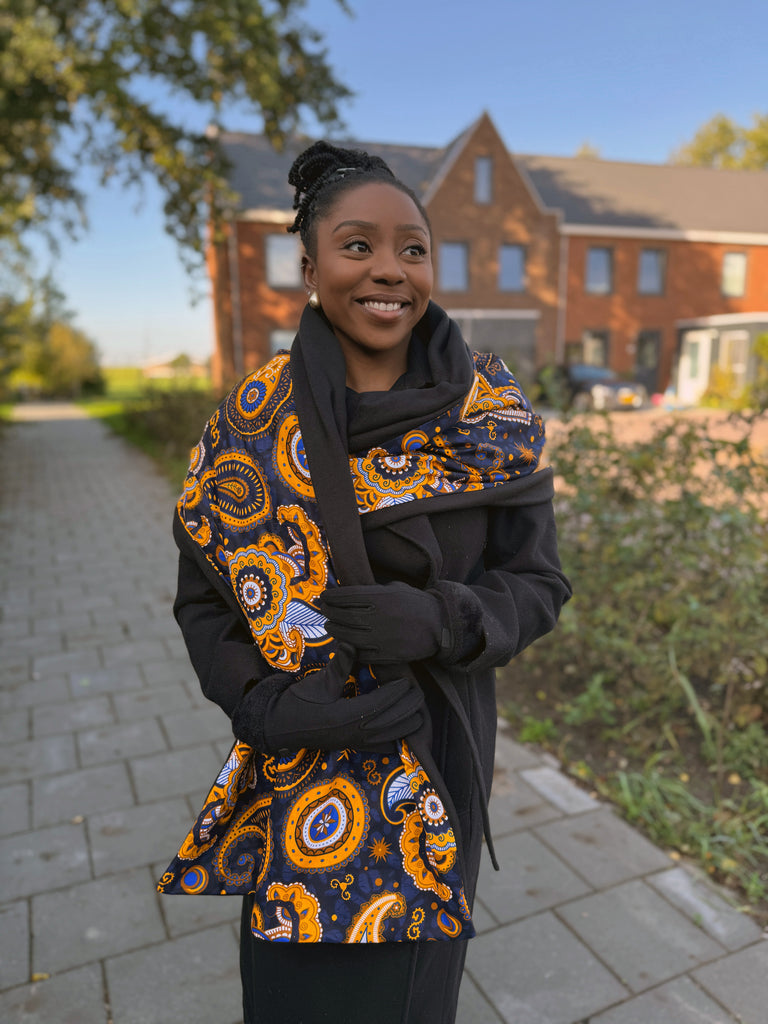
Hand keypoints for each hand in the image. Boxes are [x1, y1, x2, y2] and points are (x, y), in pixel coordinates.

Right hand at [232, 645, 425, 752]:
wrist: (281, 725)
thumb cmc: (299, 701)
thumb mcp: (319, 682)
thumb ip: (339, 665)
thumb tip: (350, 642)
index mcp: (345, 716)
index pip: (379, 705)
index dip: (395, 693)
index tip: (407, 682)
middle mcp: (352, 733)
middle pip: (389, 723)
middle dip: (407, 709)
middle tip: (419, 694)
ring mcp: (353, 743)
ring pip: (387, 738)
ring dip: (405, 726)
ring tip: (419, 712)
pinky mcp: (352, 747)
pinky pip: (378, 748)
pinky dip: (393, 741)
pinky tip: (403, 734)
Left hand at [319, 582, 450, 663]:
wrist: (440, 625)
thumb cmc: (417, 603)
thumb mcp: (396, 588)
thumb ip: (374, 590)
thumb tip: (350, 592)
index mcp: (381, 597)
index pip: (346, 596)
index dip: (331, 597)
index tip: (324, 597)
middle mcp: (379, 616)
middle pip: (344, 616)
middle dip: (329, 613)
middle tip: (323, 611)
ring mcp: (383, 637)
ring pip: (348, 636)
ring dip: (335, 631)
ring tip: (330, 626)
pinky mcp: (387, 654)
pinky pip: (361, 653)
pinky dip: (350, 648)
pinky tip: (346, 643)